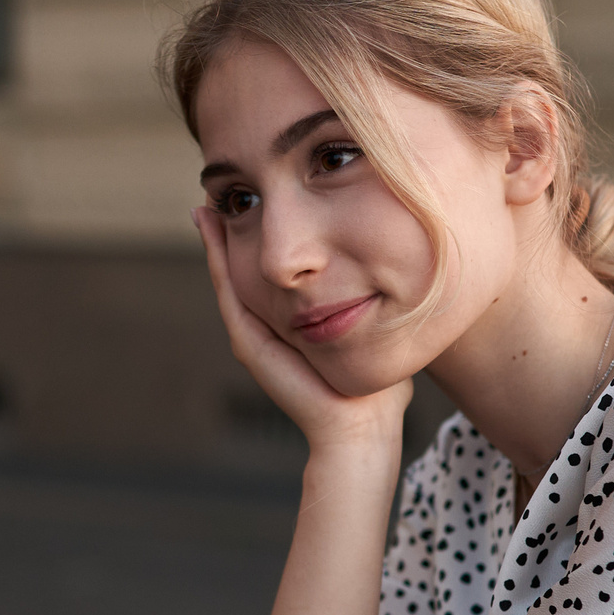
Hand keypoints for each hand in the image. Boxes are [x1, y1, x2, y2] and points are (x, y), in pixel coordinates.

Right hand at [192, 210, 411, 457]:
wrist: (364, 426)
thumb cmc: (380, 385)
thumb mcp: (378, 326)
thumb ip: (379, 301)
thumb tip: (406, 271)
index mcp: (295, 321)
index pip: (275, 271)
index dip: (266, 233)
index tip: (266, 196)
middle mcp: (270, 326)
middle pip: (244, 266)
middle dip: (235, 228)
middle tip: (222, 188)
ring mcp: (256, 334)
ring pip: (229, 274)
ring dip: (216, 237)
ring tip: (207, 200)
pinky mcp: (251, 344)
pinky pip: (229, 291)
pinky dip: (217, 258)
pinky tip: (211, 227)